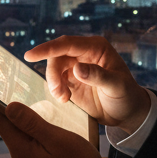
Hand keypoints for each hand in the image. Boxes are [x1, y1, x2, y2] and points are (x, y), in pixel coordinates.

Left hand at [0, 96, 107, 157]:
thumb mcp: (57, 139)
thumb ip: (32, 123)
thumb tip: (9, 107)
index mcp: (21, 153)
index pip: (1, 123)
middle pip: (11, 132)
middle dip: (12, 114)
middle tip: (13, 92)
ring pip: (23, 141)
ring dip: (26, 127)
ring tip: (34, 110)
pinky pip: (31, 151)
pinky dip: (34, 139)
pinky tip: (46, 133)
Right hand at [24, 35, 150, 136]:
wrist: (126, 113)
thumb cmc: (126, 96)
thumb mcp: (116, 86)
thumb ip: (98, 76)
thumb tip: (76, 68)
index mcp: (96, 47)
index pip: (67, 44)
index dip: (47, 48)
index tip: (30, 56)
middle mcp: (84, 53)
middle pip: (57, 55)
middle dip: (53, 73)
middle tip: (58, 93)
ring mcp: (76, 66)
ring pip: (54, 68)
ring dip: (53, 83)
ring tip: (64, 98)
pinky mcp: (71, 80)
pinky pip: (55, 80)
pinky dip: (55, 90)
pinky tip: (65, 99)